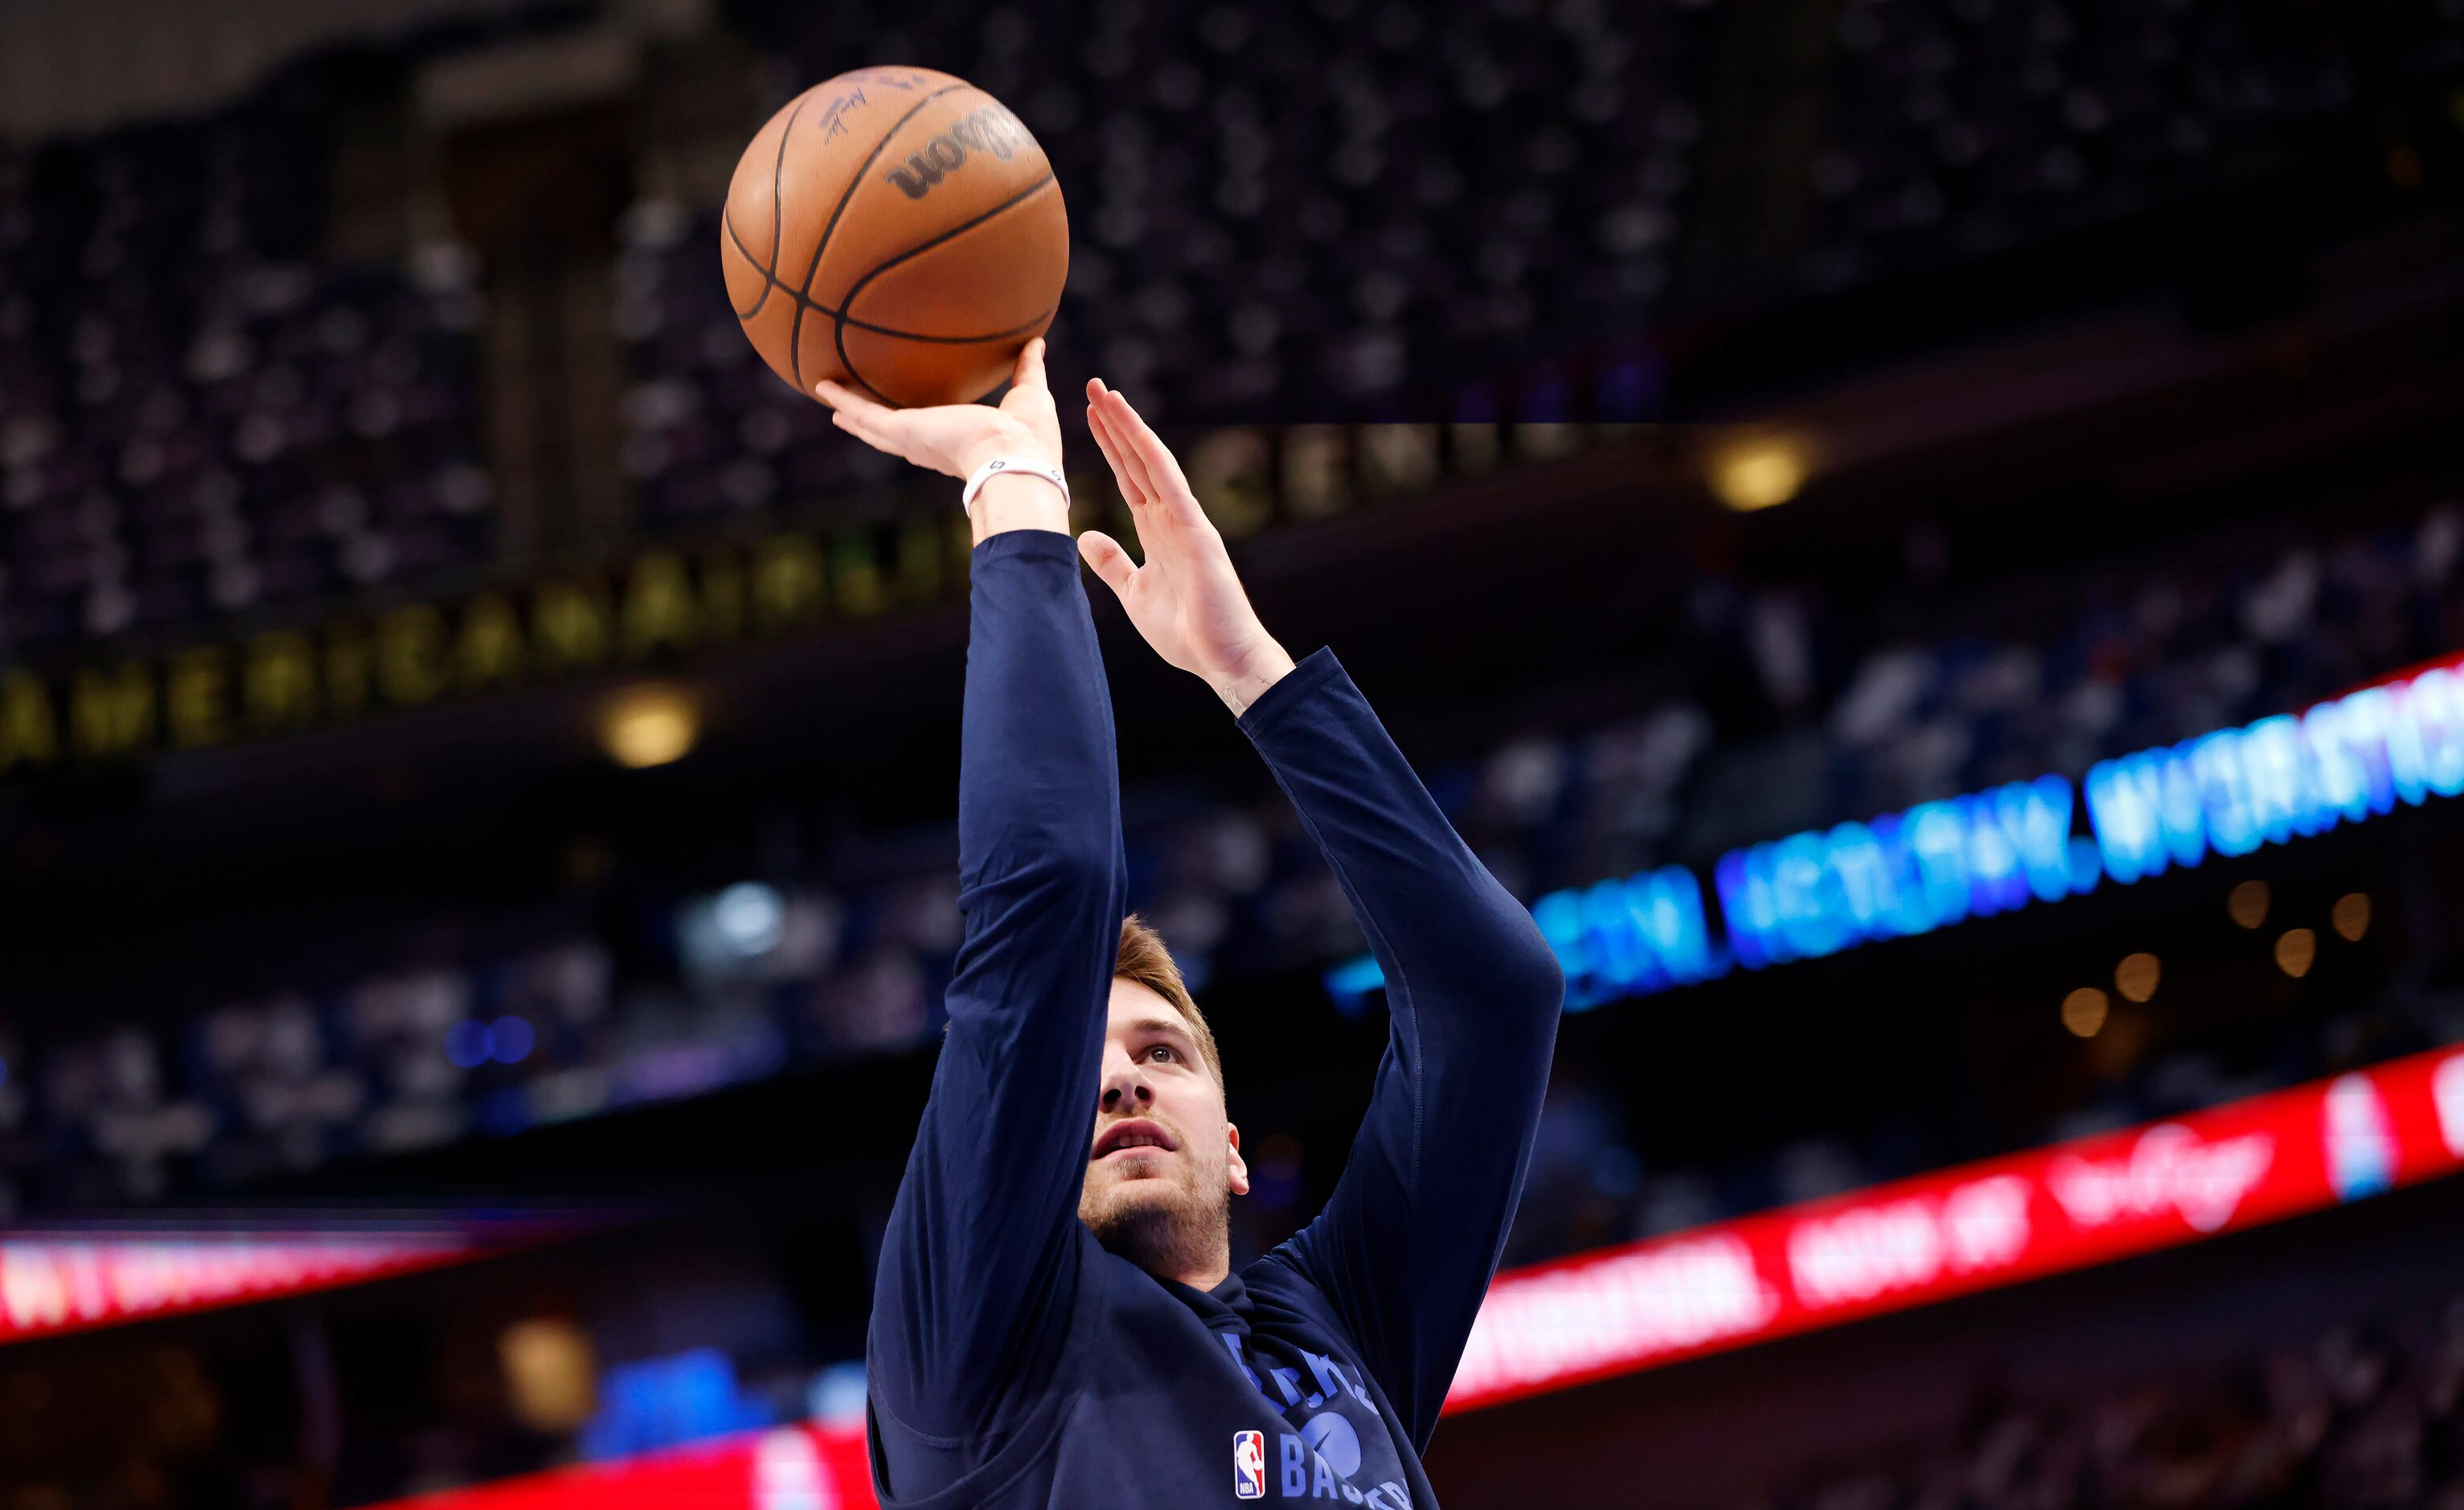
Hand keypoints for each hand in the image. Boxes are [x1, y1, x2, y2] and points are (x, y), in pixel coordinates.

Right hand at [814, 339, 1061, 479]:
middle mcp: (931, 448)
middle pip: (891, 435)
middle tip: (846, 414)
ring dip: (848, 410)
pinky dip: (844, 399)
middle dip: (870, 425)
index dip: (915, 426)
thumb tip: (1036, 343)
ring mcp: (914, 442)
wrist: (1016, 458)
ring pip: (871, 425)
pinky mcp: (903, 432)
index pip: (931, 435)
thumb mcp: (1029, 394)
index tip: (904, 421)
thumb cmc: (1030, 438)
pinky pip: (865, 414)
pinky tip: (822, 386)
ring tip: (827, 398)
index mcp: (959, 445)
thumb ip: (1028, 369)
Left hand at [1077, 380, 1294, 714]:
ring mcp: (1185, 520)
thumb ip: (1113, 564)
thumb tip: (1086, 537)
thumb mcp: (1134, 594)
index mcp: (1156, 531)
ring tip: (1106, 394)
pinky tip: (1133, 430)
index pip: (1128, 477)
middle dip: (1115, 424)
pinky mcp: (1197, 530)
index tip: (1089, 415)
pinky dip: (1151, 455)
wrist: (1221, 660)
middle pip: (1137, 460)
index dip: (1109, 446)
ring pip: (1153, 462)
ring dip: (1129, 427)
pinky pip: (1171, 484)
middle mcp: (1171, 517)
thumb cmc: (1186, 633)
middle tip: (1093, 386)